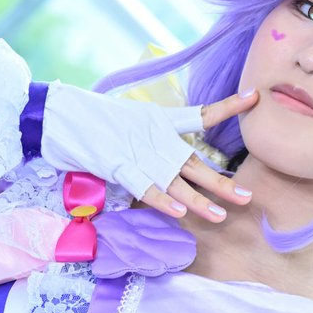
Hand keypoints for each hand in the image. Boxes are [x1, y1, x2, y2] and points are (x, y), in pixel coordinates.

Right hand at [41, 85, 258, 221]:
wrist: (58, 113)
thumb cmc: (89, 120)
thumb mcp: (129, 122)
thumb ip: (150, 140)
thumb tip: (166, 160)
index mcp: (159, 121)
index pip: (200, 114)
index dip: (228, 107)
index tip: (253, 97)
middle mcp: (155, 137)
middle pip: (195, 162)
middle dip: (221, 182)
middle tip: (246, 197)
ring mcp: (138, 152)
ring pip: (175, 180)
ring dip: (198, 200)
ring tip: (221, 215)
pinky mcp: (118, 164)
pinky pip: (144, 186)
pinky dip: (161, 199)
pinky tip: (179, 212)